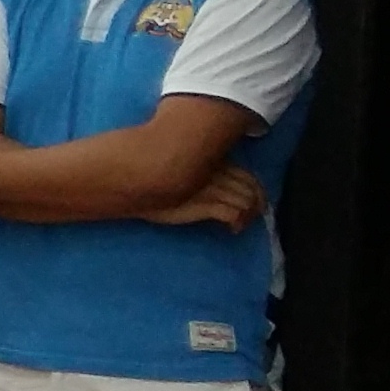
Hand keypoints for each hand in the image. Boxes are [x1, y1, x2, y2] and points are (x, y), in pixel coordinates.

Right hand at [148, 163, 265, 230]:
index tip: (255, 202)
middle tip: (250, 216)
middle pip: (251, 189)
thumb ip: (201, 166)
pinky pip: (233, 214)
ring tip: (240, 224)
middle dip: (256, 205)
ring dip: (248, 216)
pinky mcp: (204, 205)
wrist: (131, 180)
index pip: (248, 176)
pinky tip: (232, 229)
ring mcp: (212, 188)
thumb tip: (215, 175)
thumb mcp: (183, 164)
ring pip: (246, 201)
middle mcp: (217, 173)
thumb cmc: (151, 172)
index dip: (257, 190)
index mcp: (214, 161)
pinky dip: (238, 222)